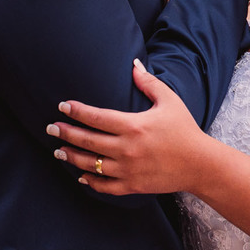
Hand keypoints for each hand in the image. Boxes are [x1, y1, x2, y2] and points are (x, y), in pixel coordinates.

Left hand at [49, 60, 210, 195]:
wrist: (200, 164)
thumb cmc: (184, 129)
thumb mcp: (169, 101)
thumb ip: (148, 82)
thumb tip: (133, 63)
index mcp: (134, 126)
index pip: (96, 117)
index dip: (77, 111)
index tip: (63, 106)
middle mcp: (127, 149)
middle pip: (87, 141)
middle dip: (66, 134)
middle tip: (50, 128)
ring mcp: (128, 169)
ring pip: (91, 165)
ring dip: (71, 157)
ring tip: (58, 151)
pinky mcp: (132, 185)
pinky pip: (105, 186)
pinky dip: (90, 181)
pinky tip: (80, 175)